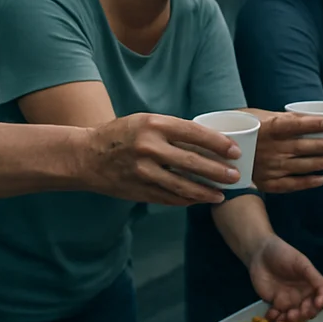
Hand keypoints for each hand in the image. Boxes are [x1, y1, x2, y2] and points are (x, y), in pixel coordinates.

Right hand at [82, 113, 239, 205]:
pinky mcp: (139, 190)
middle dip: (218, 171)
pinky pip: (169, 197)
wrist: (86, 156)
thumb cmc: (121, 134)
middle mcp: (149, 147)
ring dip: (206, 192)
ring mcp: (144, 171)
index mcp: (154, 124)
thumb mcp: (145, 121)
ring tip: (222, 194)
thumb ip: (173, 130)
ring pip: (183, 185)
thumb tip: (210, 142)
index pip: (195, 133)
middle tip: (236, 176)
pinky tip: (199, 200)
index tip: (235, 151)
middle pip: (193, 162)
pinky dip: (186, 200)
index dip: (218, 144)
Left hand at [245, 235, 322, 321]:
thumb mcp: (300, 262)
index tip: (316, 305)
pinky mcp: (274, 304)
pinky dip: (275, 319)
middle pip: (307, 311)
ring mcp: (288, 301)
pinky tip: (270, 315)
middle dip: (303, 315)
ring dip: (290, 321)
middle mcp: (302, 295)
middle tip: (294, 314)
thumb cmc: (283, 254)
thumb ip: (313, 275)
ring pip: (293, 316)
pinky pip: (277, 316)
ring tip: (282, 318)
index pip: (319, 298)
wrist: (260, 253)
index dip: (319, 304)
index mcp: (310, 285)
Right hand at [249, 111, 322, 193]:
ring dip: (320, 163)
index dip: (312, 124)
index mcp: (267, 128)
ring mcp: (269, 167)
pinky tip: (322, 179)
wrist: (221, 152)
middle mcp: (269, 149)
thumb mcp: (259, 117)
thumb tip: (309, 117)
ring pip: (300, 166)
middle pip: (301, 147)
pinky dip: (307, 183)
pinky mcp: (267, 182)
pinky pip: (291, 184)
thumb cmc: (245, 130)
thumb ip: (283, 118)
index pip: (293, 125)